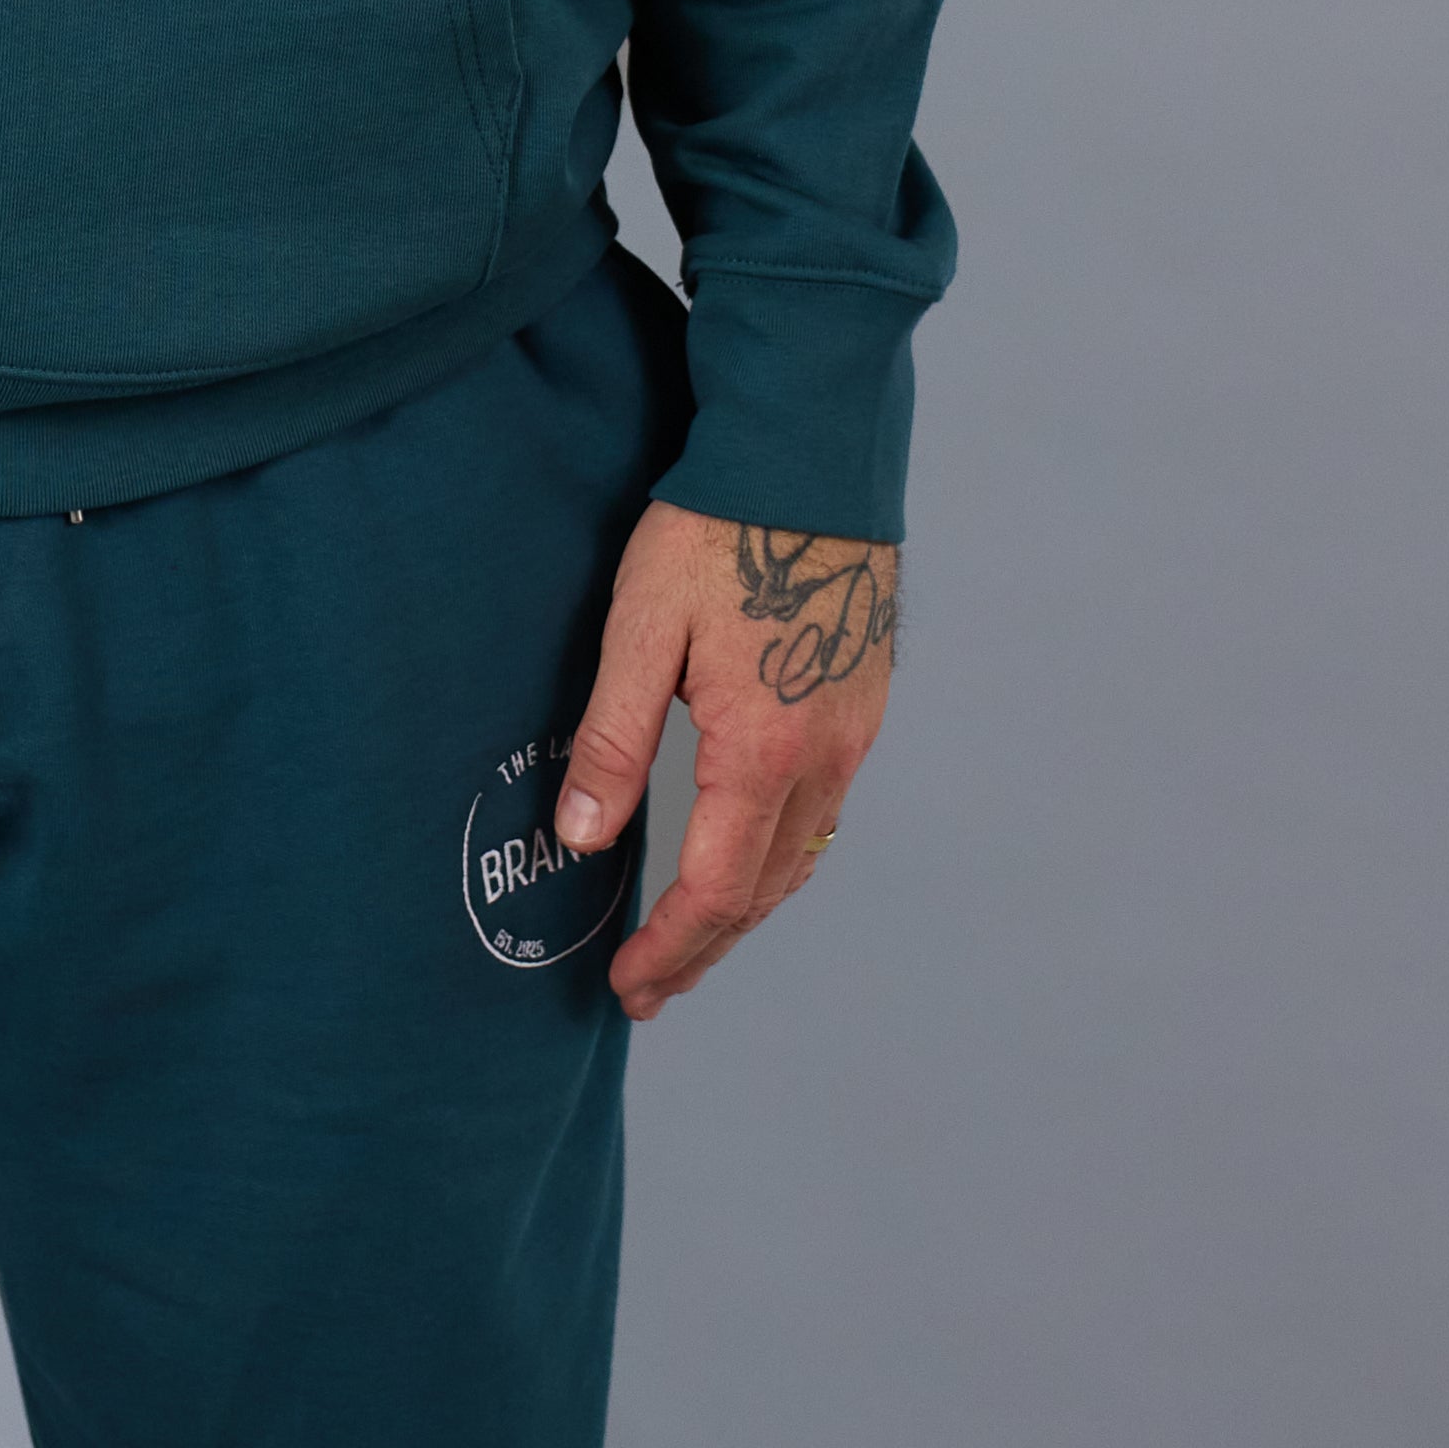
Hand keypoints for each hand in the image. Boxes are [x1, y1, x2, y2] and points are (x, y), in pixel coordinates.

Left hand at [551, 497, 898, 1026]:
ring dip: (743, 910)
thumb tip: (584, 838)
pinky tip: (744, 857)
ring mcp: (853, 735)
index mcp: (764, 752)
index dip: (669, 948)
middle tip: (649, 989)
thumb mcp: (641, 631)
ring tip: (690, 942)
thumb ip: (611, 740)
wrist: (810, 458)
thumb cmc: (715, 533)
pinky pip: (822, 814)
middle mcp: (823, 759)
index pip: (714, 889)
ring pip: (801, 859)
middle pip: (763, 892)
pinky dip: (777, 860)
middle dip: (703, 949)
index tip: (626, 984)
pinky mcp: (863, 705)